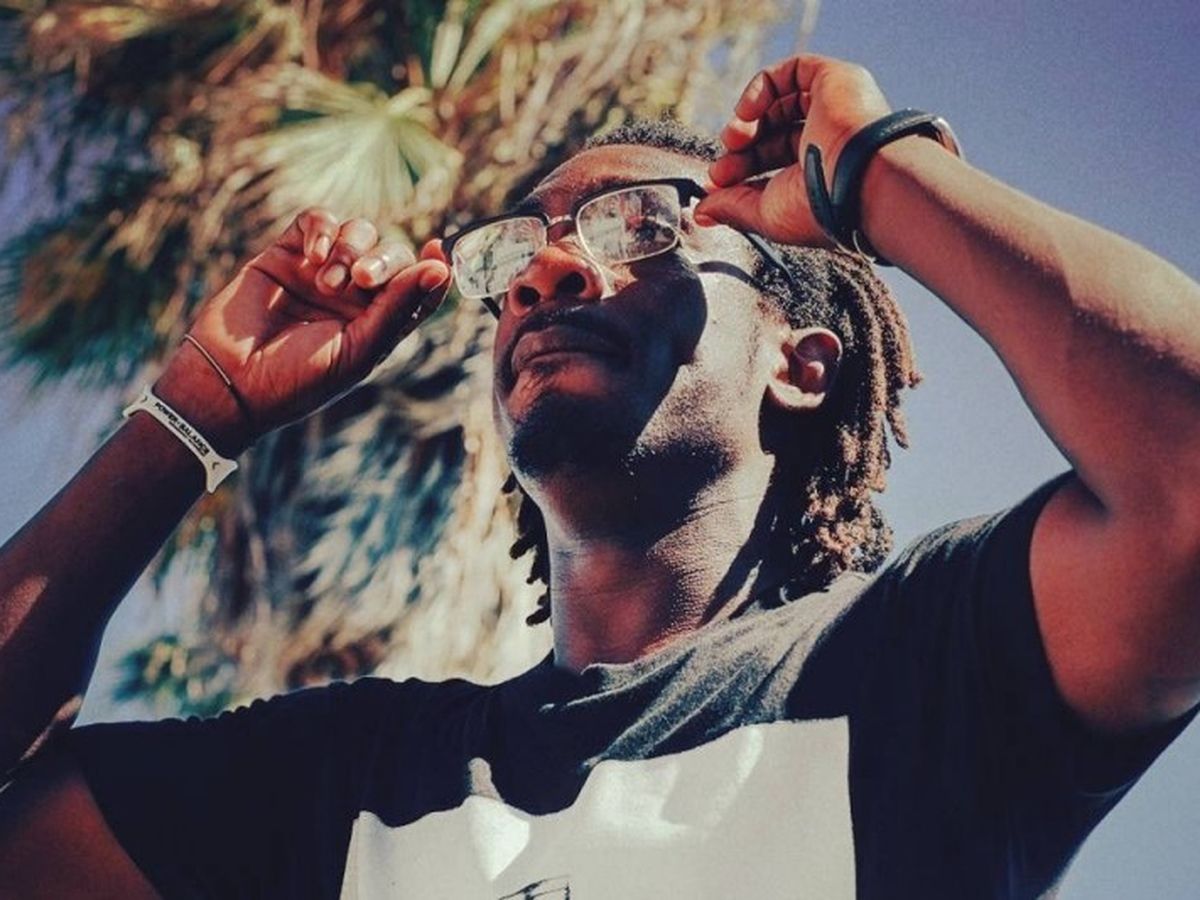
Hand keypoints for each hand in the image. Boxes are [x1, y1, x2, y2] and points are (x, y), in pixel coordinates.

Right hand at [155, 209, 450, 453]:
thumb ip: (399, 308)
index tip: (438, 250)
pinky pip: (317, 220)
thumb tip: (441, 270)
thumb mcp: (359, 349)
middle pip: (391, 253)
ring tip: (327, 282)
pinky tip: (315, 255)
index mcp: (379, 323)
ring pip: (359, 231)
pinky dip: (323, 229)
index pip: (418, 286)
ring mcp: (321, 272)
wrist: (231, 382)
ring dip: (350, 248)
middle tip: (360, 281)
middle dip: (383, 260)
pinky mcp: (286, 253)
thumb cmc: (299, 380)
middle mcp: (354, 295)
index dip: (433, 267)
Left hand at [695, 54, 891, 246]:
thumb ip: (733, 208)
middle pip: (772, 134)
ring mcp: (833, 108)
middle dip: (740, 150)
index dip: (740, 170)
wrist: (858, 181)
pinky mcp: (835, 80)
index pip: (772, 164)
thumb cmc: (820, 207)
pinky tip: (747, 112)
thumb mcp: (767, 214)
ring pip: (780, 101)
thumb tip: (702, 213)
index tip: (717, 182)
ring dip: (747, 119)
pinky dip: (760, 88)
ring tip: (734, 139)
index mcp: (819, 174)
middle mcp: (828, 140)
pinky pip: (791, 71)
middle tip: (721, 168)